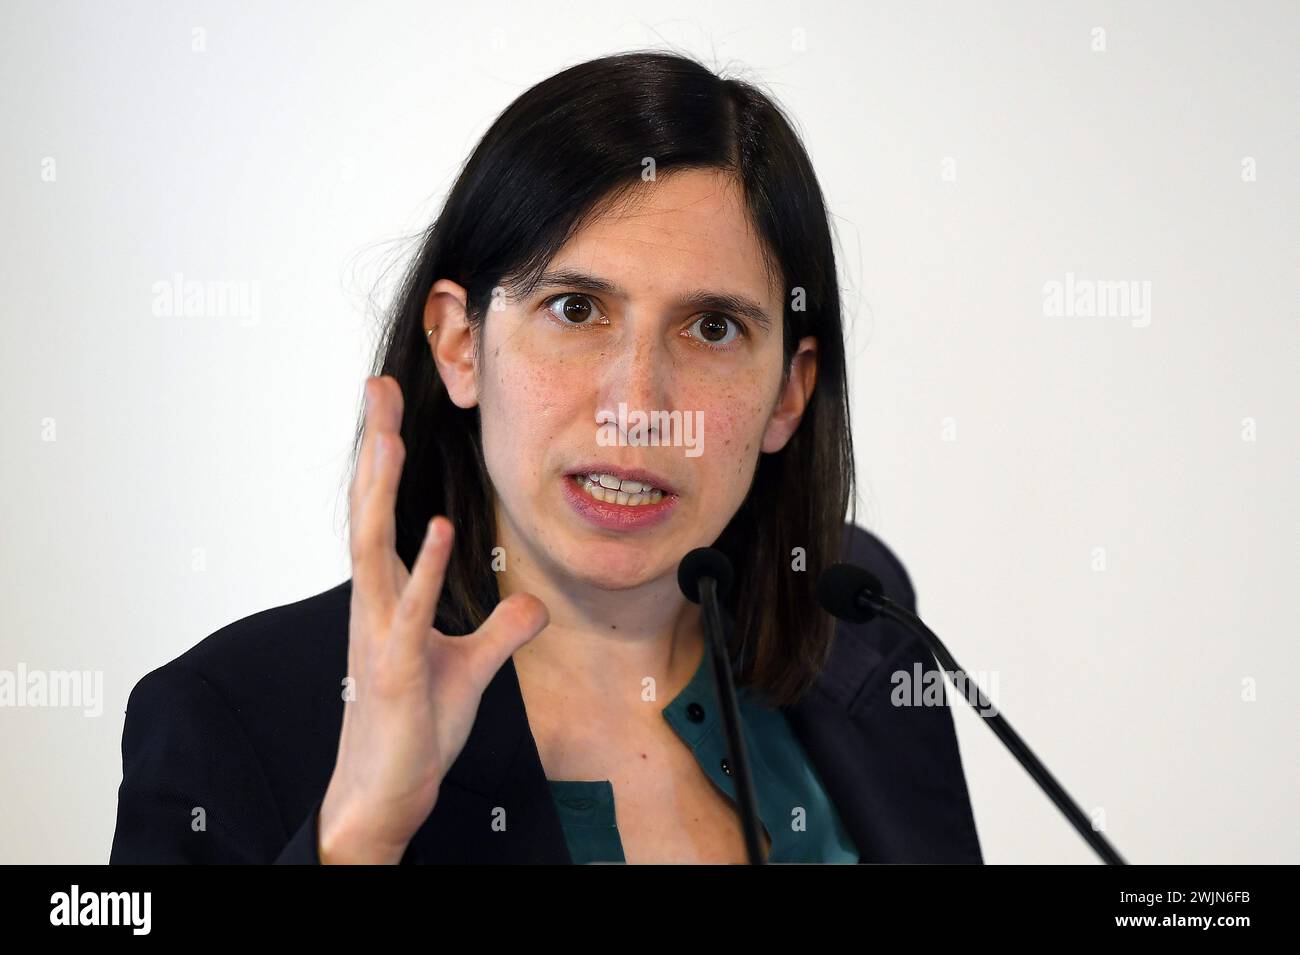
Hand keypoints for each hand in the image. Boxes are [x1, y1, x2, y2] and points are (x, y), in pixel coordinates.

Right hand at [318, 374, 548, 862]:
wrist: (386, 793)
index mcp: (388, 598)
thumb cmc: (414, 729)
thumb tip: (532, 604)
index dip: (386, 460)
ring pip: (373, 550)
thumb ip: (501, 630)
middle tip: (376, 386)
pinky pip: (408, 612)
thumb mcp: (469, 669)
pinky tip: (434, 530)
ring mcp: (379, 635)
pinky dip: (421, 570)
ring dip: (382, 492)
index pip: (384, 514)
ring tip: (389, 436)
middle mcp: (375, 605)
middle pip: (369, 511)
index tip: (389, 406)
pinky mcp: (394, 672)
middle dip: (374, 448)